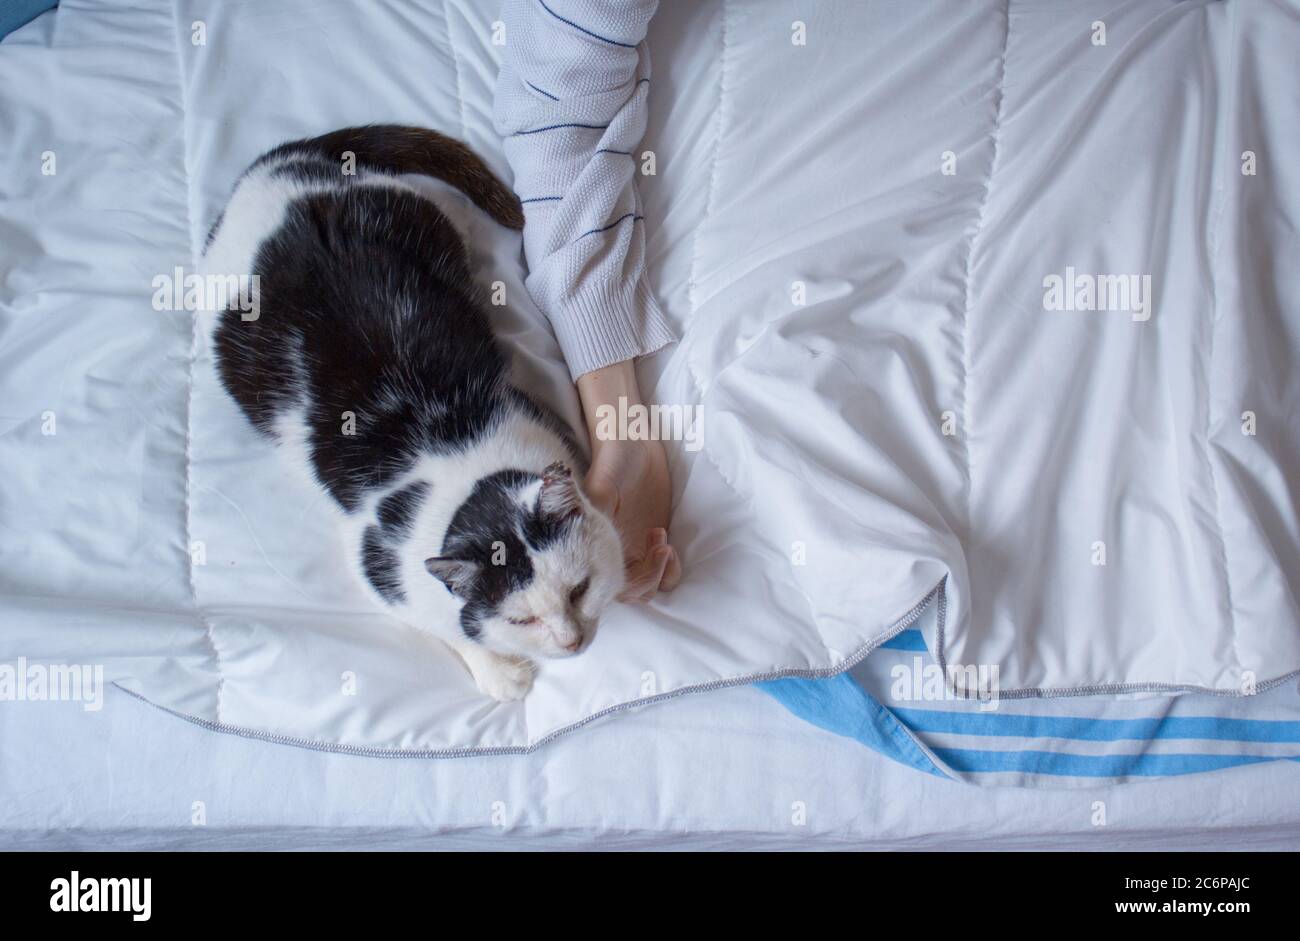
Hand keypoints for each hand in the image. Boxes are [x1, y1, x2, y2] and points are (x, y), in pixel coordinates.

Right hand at [577, 362, 681, 600]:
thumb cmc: (613, 462)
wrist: (634, 445)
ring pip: (648, 588)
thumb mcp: (600, 487)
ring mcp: (634, 553)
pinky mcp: (653, 545)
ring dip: (661, 575)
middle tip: (662, 547)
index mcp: (594, 548)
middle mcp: (612, 556)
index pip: (607, 587)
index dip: (627, 582)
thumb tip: (587, 536)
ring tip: (665, 544)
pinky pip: (664, 573)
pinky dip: (671, 570)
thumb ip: (595, 514)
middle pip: (630, 593)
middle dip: (649, 578)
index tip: (642, 558)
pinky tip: (671, 547)